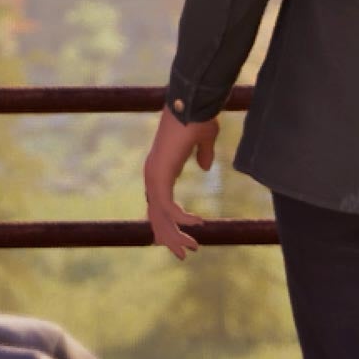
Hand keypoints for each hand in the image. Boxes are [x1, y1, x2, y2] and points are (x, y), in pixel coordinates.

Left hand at [142, 106, 220, 258]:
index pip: (158, 205)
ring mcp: (154, 177)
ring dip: (176, 235)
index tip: (180, 240)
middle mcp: (153, 176)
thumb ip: (203, 155)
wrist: (191, 103)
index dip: (167, 224)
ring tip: (192, 249)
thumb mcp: (204, 140)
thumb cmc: (198, 117)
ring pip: (160, 217)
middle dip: (170, 238)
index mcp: (160, 169)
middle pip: (156, 216)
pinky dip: (183, 218)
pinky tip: (199, 223)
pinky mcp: (160, 176)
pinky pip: (169, 208)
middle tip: (185, 255)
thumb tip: (205, 168)